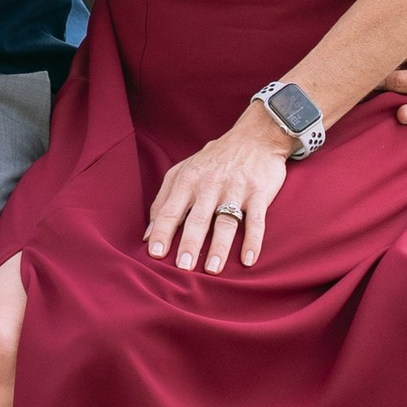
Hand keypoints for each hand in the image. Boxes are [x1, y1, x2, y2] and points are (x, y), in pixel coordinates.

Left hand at [145, 107, 292, 272]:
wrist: (254, 137)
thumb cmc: (213, 161)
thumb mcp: (183, 172)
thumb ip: (163, 201)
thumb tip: (147, 234)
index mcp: (188, 180)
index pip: (171, 210)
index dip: (162, 232)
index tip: (155, 254)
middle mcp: (209, 184)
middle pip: (197, 218)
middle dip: (189, 243)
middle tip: (183, 268)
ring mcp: (235, 188)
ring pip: (226, 221)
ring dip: (219, 247)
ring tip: (212, 270)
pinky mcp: (259, 192)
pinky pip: (256, 220)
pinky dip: (253, 240)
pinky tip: (248, 260)